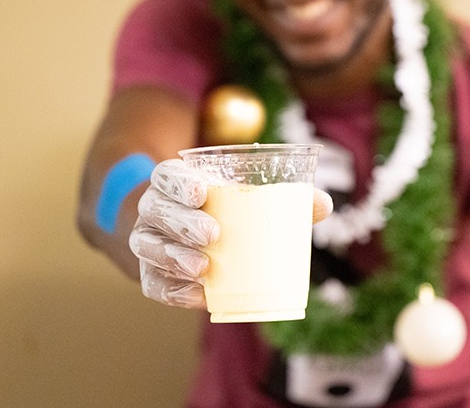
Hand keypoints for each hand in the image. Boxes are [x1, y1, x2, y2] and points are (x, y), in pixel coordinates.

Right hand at [129, 158, 333, 309]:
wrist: (179, 232)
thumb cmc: (221, 209)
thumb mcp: (244, 196)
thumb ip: (284, 198)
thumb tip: (324, 205)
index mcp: (173, 181)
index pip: (166, 175)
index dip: (179, 183)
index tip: (202, 193)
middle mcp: (153, 208)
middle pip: (157, 211)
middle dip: (182, 222)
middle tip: (213, 235)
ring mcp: (146, 241)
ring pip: (148, 247)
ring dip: (174, 257)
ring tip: (204, 268)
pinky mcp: (148, 272)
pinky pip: (153, 283)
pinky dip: (173, 291)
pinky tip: (198, 295)